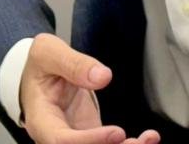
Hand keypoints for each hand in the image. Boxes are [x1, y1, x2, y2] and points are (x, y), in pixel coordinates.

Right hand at [19, 33, 160, 143]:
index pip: (61, 141)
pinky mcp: (90, 137)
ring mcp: (74, 138)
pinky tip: (148, 138)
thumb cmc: (40, 66)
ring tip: (148, 140)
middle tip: (138, 142)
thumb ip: (73, 63)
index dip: (90, 141)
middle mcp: (56, 137)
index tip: (117, 132)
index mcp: (41, 120)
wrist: (39, 74)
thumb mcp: (48, 52)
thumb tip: (102, 76)